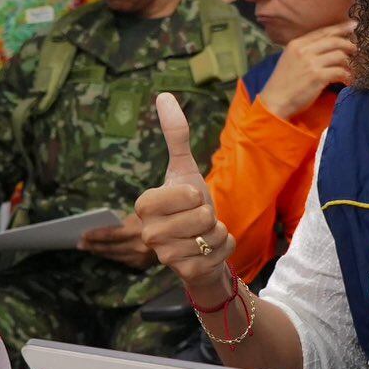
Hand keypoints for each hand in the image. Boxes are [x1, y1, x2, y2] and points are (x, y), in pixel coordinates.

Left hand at [78, 213, 156, 268]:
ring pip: (115, 255)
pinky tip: (103, 252)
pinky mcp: (143, 264)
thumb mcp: (142, 212)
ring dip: (100, 252)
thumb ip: (124, 219)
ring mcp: (141, 256)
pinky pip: (122, 260)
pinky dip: (112, 256)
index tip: (83, 234)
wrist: (179, 231)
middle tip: (80, 243)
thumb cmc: (157, 216)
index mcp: (138, 229)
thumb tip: (101, 224)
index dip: (95, 235)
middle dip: (93, 245)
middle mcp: (140, 244)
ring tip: (89, 248)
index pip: (111, 234)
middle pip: (110, 247)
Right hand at [135, 92, 236, 306]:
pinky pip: (221, 251)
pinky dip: (224, 247)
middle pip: (202, 214)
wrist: (200, 246)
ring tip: (202, 234)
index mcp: (144, 205)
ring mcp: (165, 256)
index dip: (196, 194)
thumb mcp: (185, 168)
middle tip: (197, 220)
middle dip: (210, 214)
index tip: (188, 199)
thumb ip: (175, 134)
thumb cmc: (189, 205)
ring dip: (217, 231)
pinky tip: (209, 251)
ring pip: (212, 234)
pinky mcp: (185, 273)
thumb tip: (163, 95)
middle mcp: (149, 233)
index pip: (187, 192)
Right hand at [257, 21, 355, 119]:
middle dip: (348, 44)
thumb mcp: (290, 59)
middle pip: (334, 41)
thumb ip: (304, 50)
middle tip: (356, 49)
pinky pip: (340, 71)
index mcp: (296, 43)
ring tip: (351, 68)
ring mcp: (311, 63)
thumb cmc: (282, 83)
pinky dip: (347, 76)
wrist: (275, 101)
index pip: (323, 31)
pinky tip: (347, 80)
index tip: (353, 25)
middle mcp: (304, 50)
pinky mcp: (318, 77)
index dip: (340, 27)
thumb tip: (326, 46)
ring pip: (340, 55)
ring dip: (349, 62)